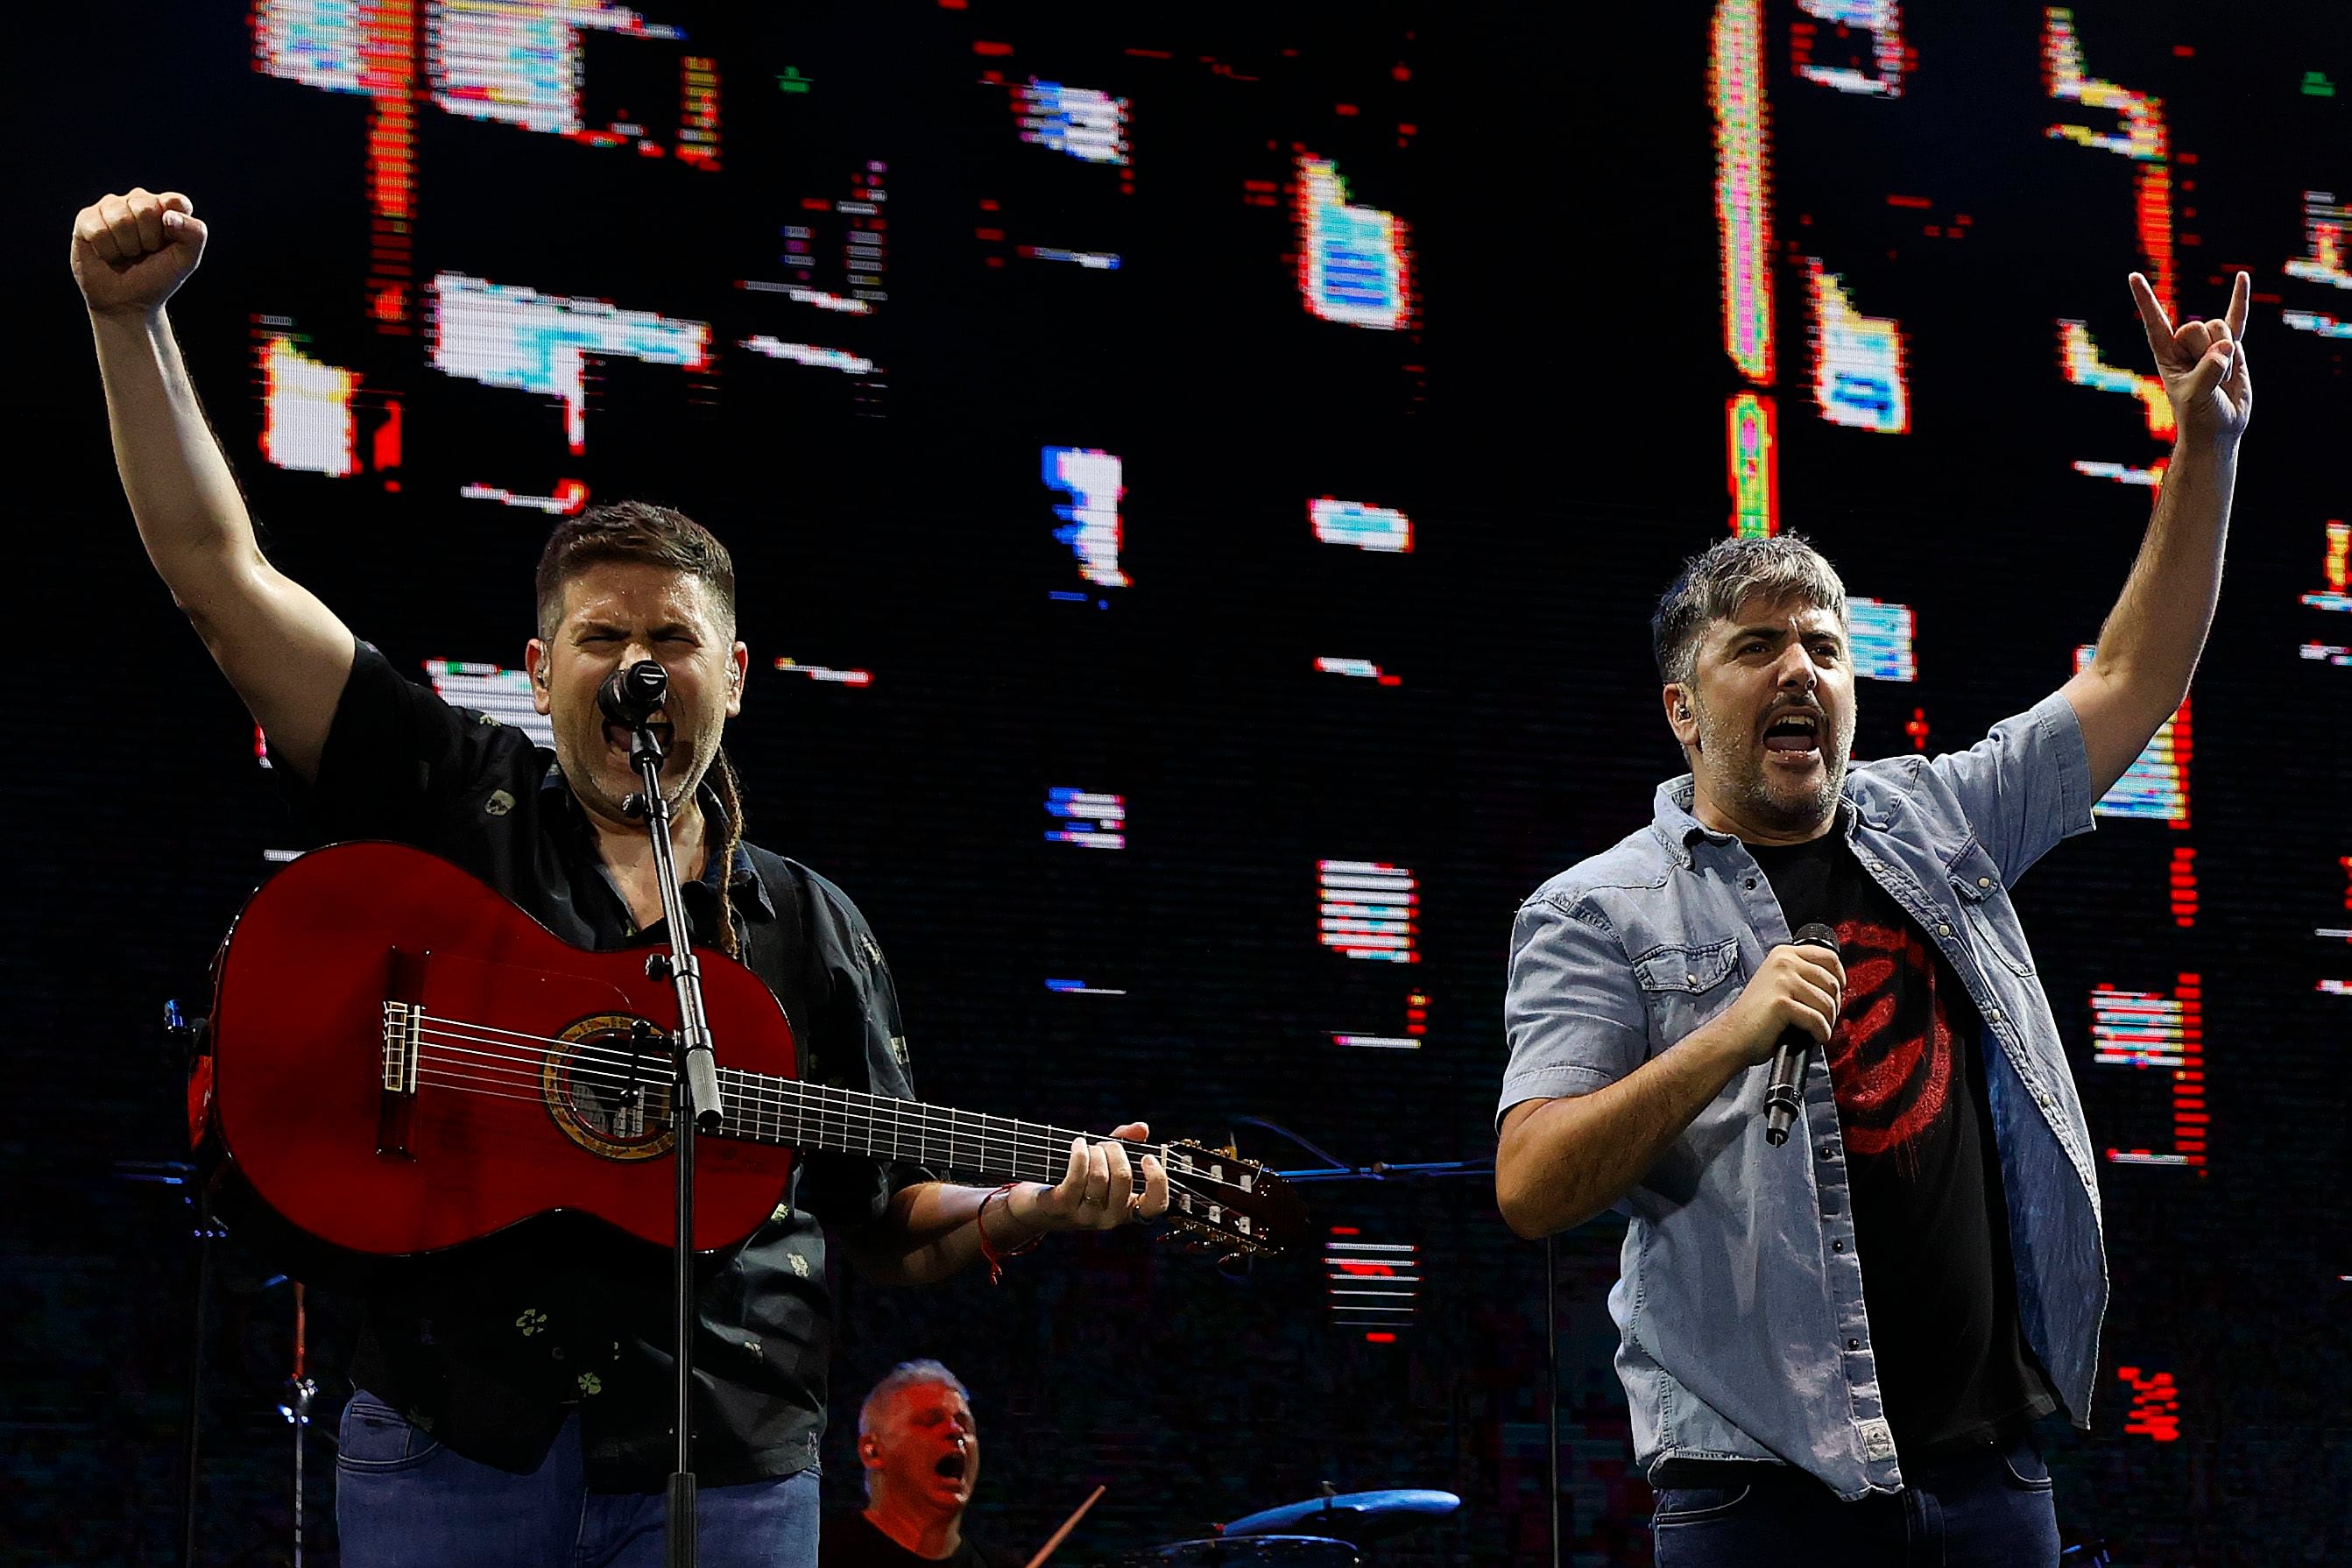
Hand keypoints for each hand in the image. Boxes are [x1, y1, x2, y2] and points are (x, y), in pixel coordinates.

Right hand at [71, 188, 207, 317]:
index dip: (174, 227)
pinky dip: (107, 251)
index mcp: (167, 207)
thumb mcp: (186, 260)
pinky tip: (108, 255)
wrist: (127, 302)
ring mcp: (111, 207)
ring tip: (127, 254)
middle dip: (148, 240)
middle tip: (145, 252)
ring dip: (126, 247)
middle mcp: (139, 200)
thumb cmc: (158, 277)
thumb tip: (168, 216)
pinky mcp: (87, 218)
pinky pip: (98, 230)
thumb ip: (195, 234)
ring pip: (120, 219)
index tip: (168, 244)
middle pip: (146, 208)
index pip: (176, 202)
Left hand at [1004, 1122, 1169, 1232]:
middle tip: (1105, 1144)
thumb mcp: (1103, 1164)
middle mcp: (1110, 1219)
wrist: (1033, 1207)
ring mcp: (1086, 1216)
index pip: (1156, 1206)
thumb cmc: (1075, 1182)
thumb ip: (1125, 1145)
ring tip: (1087, 1145)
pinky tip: (1077, 1144)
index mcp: (1126, 1210)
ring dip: (1094, 1150)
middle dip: (1115, 1150)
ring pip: (1100, 1175)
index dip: (1158, 1180)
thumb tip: (1142, 1128)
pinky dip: (1079, 1153)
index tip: (1148, 1157)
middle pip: (1124, 1179)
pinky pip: (1077, 1175)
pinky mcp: (1062, 1207)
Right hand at [1712, 942, 1844, 1067]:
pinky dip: (1821, 1033)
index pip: (1829, 957)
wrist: (1733, 1036)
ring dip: (1827, 1022)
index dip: (1840, 977)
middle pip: (1832, 982)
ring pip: (1827, 1003)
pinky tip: (1814, 1037)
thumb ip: (1803, 976)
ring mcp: (1782, 980)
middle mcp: (1784, 961)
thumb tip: (1837, 986)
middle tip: (1823, 1020)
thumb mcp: (1780, 983)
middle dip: (1834, 1006)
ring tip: (1817, 1030)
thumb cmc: (1758, 1016)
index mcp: (1784, 953)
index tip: (1837, 993)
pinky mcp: (1782, 1002)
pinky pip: (1817, 1019)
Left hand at [2130, 269, 2250, 446]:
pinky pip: (2237, 319)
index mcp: (2166, 354)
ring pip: (2219, 328)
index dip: (2146, 299)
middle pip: (2197, 327)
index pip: (2155, 323)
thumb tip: (2226, 347)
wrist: (2219, 428)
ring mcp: (2209, 344)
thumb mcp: (2197, 395)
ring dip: (2224, 351)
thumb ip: (2209, 370)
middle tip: (2206, 374)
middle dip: (2205, 349)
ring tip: (2221, 374)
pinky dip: (2239, 299)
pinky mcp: (2232, 347)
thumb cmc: (2198, 415)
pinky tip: (2242, 277)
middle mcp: (2185, 345)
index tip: (2133, 276)